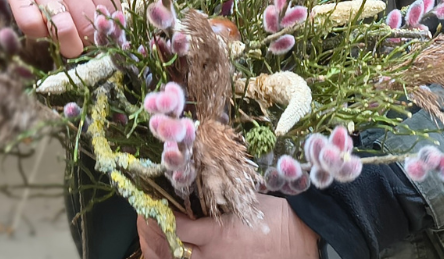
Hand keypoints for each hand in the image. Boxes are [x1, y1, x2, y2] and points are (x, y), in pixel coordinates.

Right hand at [0, 0, 115, 57]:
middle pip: (91, 23)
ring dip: (70, 45)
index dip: (110, 28)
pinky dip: (38, 33)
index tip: (105, 35)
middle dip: (91, 42)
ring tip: (68, 44)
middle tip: (86, 43)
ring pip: (65, 29)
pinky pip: (31, 24)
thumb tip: (104, 14)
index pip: (112, 8)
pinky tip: (40, 26)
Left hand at [136, 197, 318, 258]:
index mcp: (215, 234)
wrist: (298, 239)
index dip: (157, 215)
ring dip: (162, 249)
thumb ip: (216, 200)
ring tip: (155, 237)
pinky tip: (176, 249)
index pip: (175, 226)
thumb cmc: (274, 216)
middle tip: (145, 222)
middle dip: (152, 236)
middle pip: (170, 250)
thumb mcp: (242, 201)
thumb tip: (194, 191)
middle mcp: (211, 255)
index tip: (151, 205)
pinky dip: (182, 256)